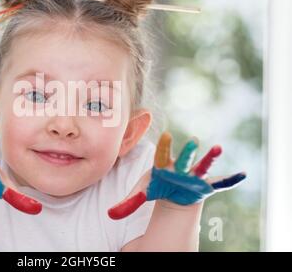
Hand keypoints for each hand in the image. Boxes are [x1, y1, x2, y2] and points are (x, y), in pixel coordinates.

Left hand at [108, 132, 245, 219]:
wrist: (172, 191)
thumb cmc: (157, 186)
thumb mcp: (142, 192)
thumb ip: (127, 202)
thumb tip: (108, 215)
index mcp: (163, 166)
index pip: (163, 155)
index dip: (166, 147)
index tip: (167, 135)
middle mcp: (180, 167)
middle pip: (184, 159)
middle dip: (188, 152)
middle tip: (193, 141)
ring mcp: (194, 175)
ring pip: (202, 166)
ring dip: (210, 158)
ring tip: (218, 148)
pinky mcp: (205, 185)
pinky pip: (219, 182)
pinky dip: (230, 180)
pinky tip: (241, 175)